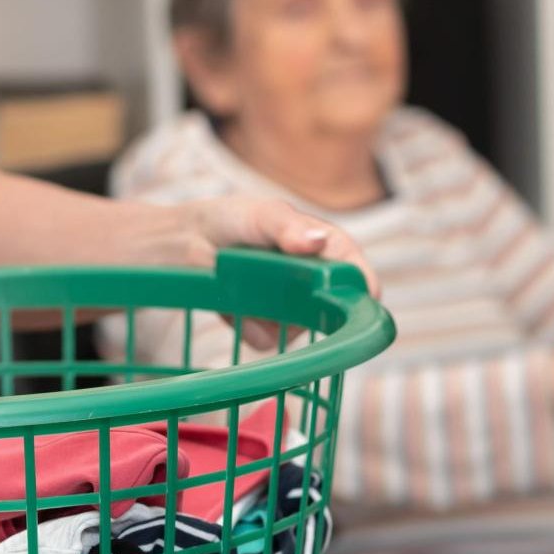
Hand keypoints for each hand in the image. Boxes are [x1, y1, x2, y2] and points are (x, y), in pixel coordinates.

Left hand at [177, 197, 380, 347]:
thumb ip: (286, 227)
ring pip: (296, 327)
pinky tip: (231, 305)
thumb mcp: (259, 214)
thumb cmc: (230, 219)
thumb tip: (318, 241)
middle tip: (277, 292)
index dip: (362, 281)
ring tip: (240, 285)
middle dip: (309, 307)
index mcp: (319, 245)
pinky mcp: (264, 325)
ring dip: (270, 315)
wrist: (185, 242)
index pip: (350, 263)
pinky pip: (266, 339)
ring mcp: (289, 305)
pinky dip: (248, 325)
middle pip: (329, 306)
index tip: (368, 296)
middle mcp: (310, 279)